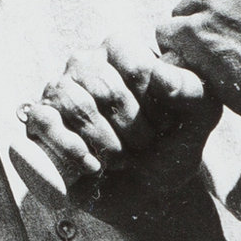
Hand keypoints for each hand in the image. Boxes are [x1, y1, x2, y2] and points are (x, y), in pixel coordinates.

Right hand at [16, 36, 220, 222]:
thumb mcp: (199, 116)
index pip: (133, 64)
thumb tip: (160, 74)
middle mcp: (86, 62)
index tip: (166, 127)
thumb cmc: (173, 144)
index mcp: (121, 50)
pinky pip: (43, 121)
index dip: (152, 103)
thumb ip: (191, 89)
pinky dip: (70, 147)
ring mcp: (59, 90)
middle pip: (103, 86)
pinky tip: (93, 165)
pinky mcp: (41, 120)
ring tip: (121, 159)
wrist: (150, 190)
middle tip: (145, 147)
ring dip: (104, 140)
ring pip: (72, 102)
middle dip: (131, 128)